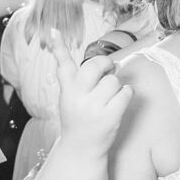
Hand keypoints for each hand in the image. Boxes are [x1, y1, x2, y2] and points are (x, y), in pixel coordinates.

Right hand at [49, 27, 132, 156]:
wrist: (82, 148)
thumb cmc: (80, 119)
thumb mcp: (70, 99)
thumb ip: (79, 80)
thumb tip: (107, 63)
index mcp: (67, 90)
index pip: (63, 65)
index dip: (58, 47)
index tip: (53, 30)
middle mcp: (78, 97)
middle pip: (96, 65)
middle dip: (107, 64)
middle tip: (111, 69)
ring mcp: (93, 107)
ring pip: (114, 80)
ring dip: (117, 86)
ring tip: (109, 97)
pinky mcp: (109, 116)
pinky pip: (126, 93)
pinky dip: (126, 95)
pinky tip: (118, 104)